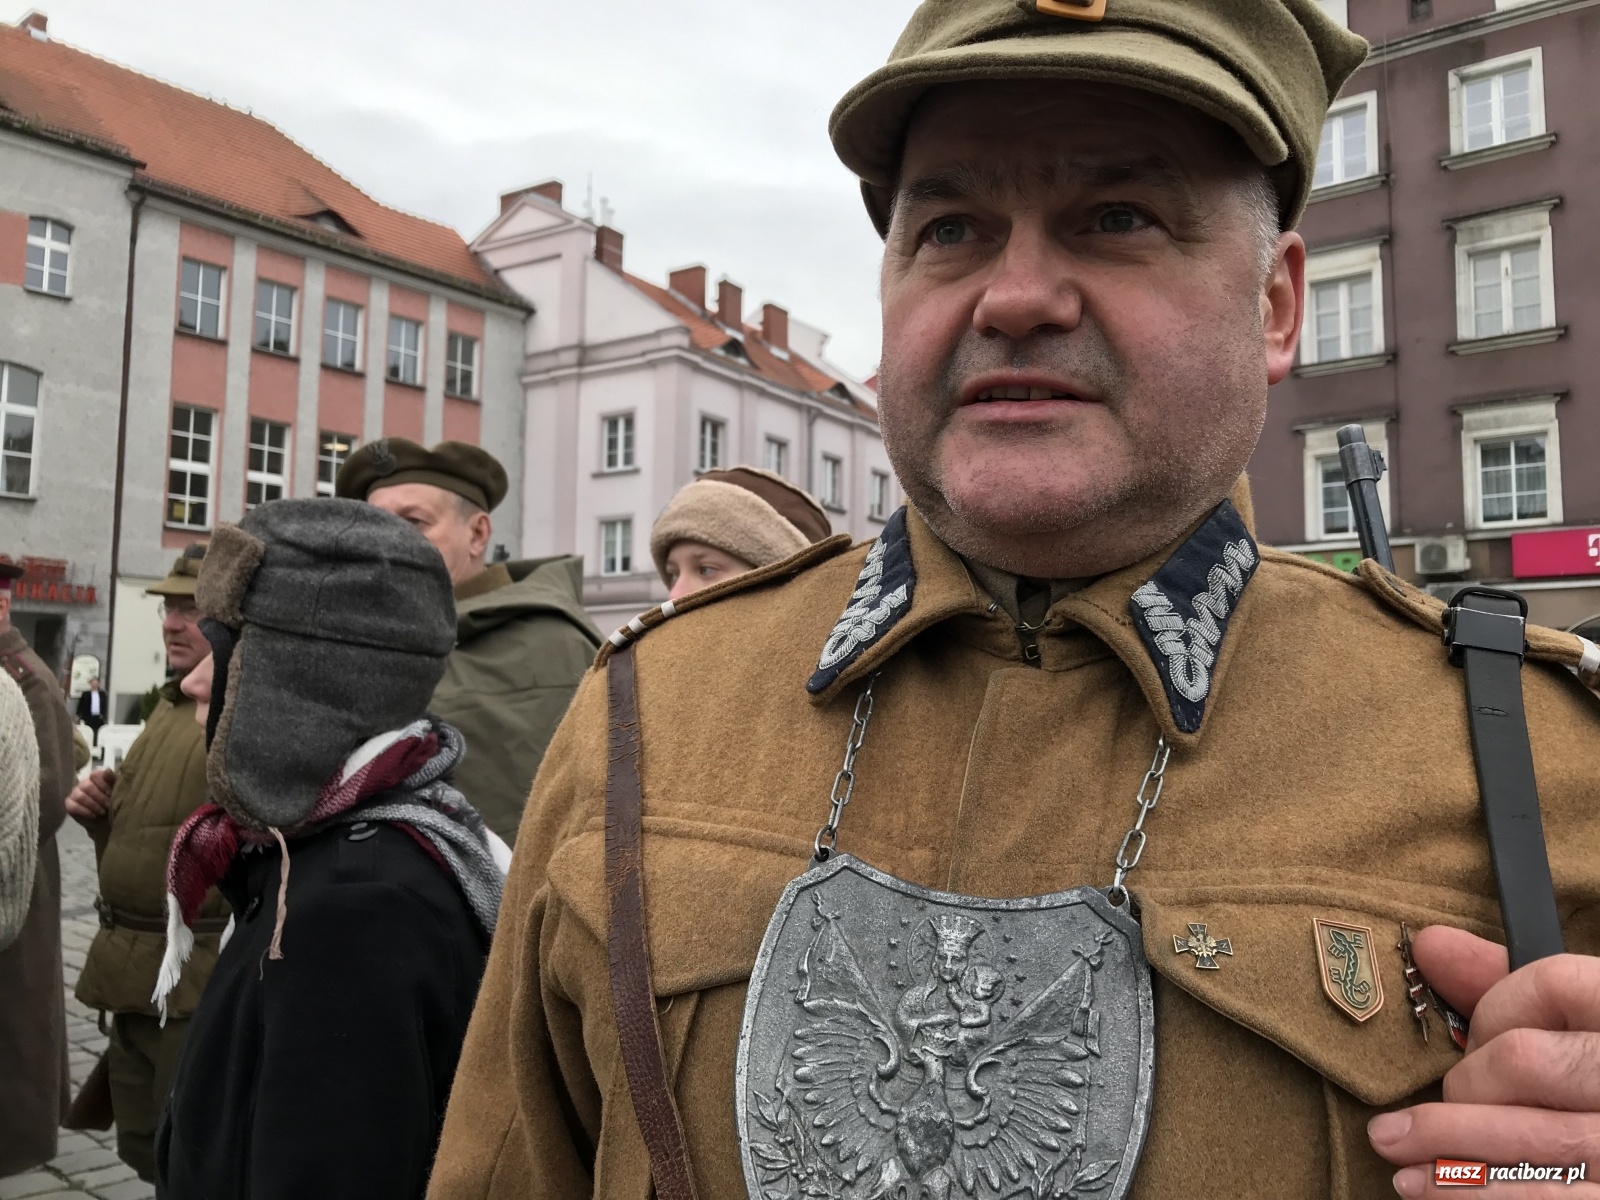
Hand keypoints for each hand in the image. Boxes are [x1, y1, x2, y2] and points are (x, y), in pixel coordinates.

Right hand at [65, 768, 115, 821]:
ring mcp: (75, 792)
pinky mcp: (69, 804)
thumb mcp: (118, 790)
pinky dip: (84, 811)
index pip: (95, 775)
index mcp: (97, 776)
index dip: (103, 785)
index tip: (110, 793)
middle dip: (100, 798)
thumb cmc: (115, 802)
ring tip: (102, 812)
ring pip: (80, 796)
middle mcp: (84, 782)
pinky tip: (93, 815)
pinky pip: (72, 806)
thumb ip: (113, 779)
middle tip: (108, 806)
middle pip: (87, 786)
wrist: (109, 819)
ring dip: (93, 805)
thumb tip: (107, 770)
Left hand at [1367, 925, 1599, 1195]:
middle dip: (1458, 1086)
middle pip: (1523, 1061)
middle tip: (1416, 1106)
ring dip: (1444, 1148)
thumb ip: (1509, 989)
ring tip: (1391, 1149)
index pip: (1554, 985)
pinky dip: (1474, 1192)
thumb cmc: (1594, 1082)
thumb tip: (1427, 945)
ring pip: (1529, 1137)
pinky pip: (1546, 1197)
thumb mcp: (1576, 1029)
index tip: (1467, 1038)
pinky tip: (1426, 1189)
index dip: (1495, 1009)